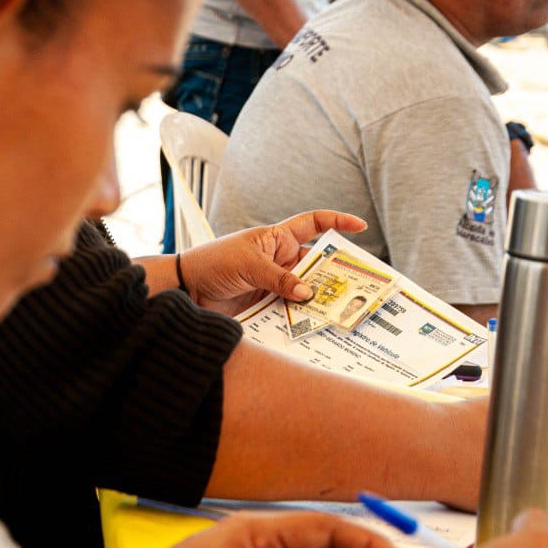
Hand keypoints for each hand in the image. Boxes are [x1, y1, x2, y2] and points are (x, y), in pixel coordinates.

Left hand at [180, 210, 366, 315]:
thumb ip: (279, 279)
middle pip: (317, 264)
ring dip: (321, 300)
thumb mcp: (248, 265)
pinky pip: (291, 310)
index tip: (360, 228)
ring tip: (343, 310)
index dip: (337, 222)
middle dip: (337, 273)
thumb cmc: (213, 263)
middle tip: (360, 286)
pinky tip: (315, 326)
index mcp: (277, 239)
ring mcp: (275, 283)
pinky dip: (303, 317)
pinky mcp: (267, 304)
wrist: (187, 289)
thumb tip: (308, 293)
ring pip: (307, 291)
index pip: (313, 223)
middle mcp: (280, 260)